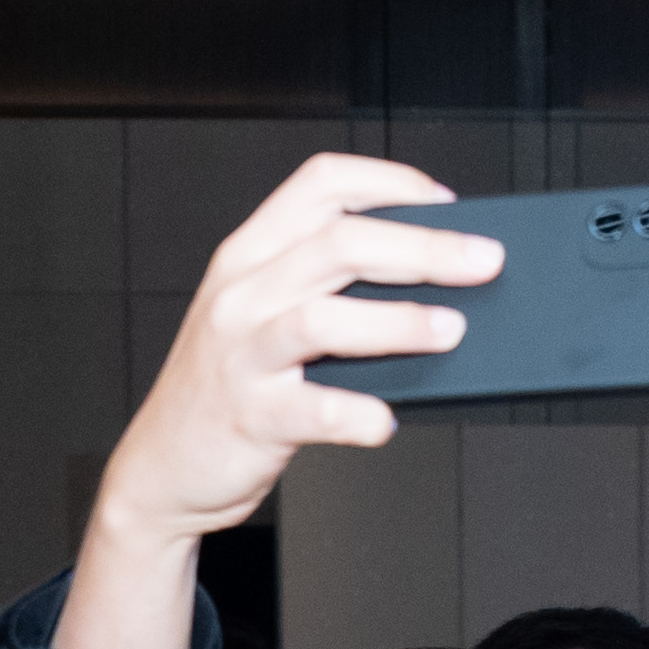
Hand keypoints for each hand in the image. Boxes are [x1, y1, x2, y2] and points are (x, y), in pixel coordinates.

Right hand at [65, 156, 504, 648]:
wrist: (165, 465)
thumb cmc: (230, 388)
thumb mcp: (265, 318)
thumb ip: (329, 293)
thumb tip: (435, 288)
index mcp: (250, 254)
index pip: (319, 186)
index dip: (387, 182)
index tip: (444, 200)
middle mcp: (242, 293)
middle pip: (338, 244)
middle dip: (422, 249)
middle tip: (484, 261)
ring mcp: (242, 353)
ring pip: (322, 318)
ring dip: (396, 322)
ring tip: (452, 330)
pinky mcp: (250, 415)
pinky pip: (312, 409)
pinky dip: (357, 414)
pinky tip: (387, 421)